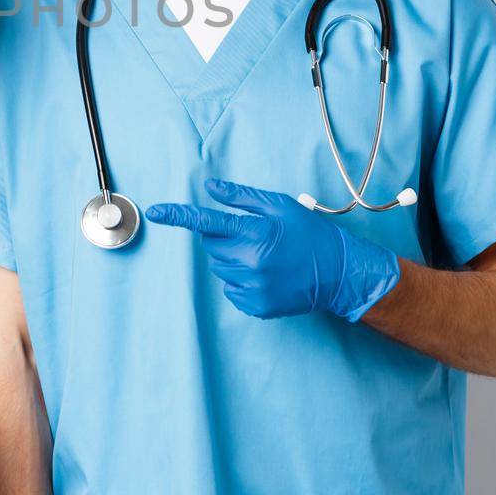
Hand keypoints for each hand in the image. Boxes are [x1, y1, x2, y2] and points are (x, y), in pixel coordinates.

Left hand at [144, 177, 400, 321]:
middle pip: (211, 246)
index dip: (178, 215)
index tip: (155, 212)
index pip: (206, 222)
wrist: (340, 274)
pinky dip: (241, 281)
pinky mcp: (256, 306)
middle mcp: (250, 261)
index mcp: (254, 232)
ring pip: (220, 268)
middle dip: (225, 238)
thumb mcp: (281, 207)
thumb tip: (210, 188)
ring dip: (233, 259)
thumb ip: (242, 198)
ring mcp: (253, 287)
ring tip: (263, 256)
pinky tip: (265, 275)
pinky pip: (231, 290)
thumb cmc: (310, 234)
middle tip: (254, 236)